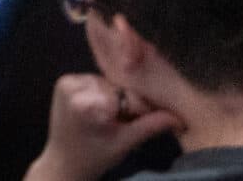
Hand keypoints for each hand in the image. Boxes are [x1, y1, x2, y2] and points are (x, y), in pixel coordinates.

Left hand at [24, 74, 181, 180]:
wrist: (64, 161)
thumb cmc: (96, 156)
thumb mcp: (126, 142)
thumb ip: (151, 125)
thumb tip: (179, 118)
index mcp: (87, 103)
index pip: (128, 96)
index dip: (143, 109)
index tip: (154, 119)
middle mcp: (73, 86)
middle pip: (117, 87)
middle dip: (129, 103)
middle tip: (132, 121)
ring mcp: (66, 81)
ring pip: (108, 83)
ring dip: (117, 98)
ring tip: (117, 118)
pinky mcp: (64, 81)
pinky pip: (95, 82)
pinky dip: (103, 94)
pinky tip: (104, 110)